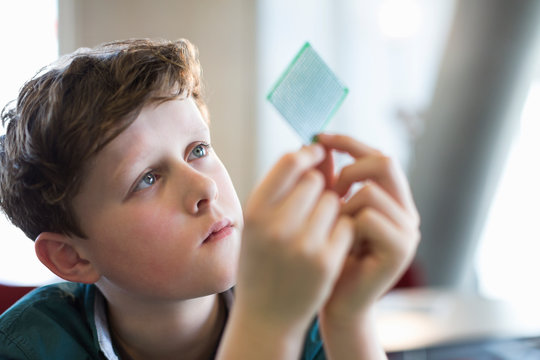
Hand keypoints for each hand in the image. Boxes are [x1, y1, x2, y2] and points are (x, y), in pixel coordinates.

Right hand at [234, 144, 352, 334]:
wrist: (266, 316)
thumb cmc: (262, 262)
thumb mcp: (260, 225)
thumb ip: (284, 188)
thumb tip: (319, 149)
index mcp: (254, 212)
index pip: (289, 162)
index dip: (307, 154)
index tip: (317, 155)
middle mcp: (275, 226)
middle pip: (315, 180)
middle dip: (320, 186)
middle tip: (315, 201)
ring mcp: (302, 244)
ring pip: (333, 201)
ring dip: (332, 208)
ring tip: (318, 227)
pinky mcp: (326, 262)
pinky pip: (346, 225)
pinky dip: (342, 229)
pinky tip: (330, 243)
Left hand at [316, 134, 420, 321]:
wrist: (336, 302)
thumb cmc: (329, 256)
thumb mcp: (328, 212)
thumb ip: (329, 180)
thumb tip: (317, 144)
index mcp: (392, 198)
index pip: (378, 155)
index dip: (348, 142)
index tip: (319, 137)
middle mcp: (406, 210)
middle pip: (384, 162)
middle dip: (349, 169)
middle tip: (329, 188)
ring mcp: (407, 230)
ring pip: (370, 191)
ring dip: (342, 205)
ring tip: (333, 228)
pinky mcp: (400, 249)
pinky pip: (367, 218)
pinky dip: (346, 226)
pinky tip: (340, 244)